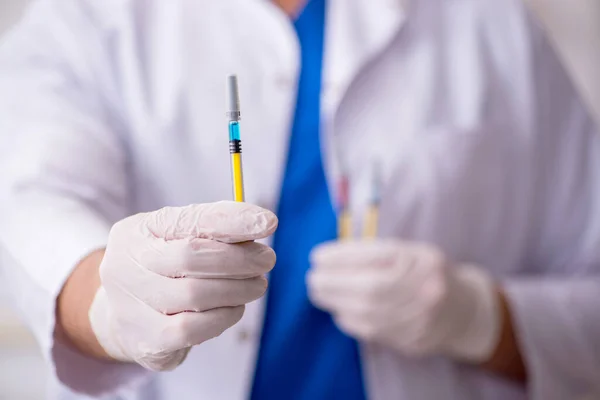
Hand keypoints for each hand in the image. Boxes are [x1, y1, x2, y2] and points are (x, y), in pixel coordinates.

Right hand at [89, 201, 277, 370]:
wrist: (123, 313)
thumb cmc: (163, 266)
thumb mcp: (178, 237)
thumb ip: (214, 227)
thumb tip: (262, 223)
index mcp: (137, 231)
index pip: (189, 220)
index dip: (232, 220)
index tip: (268, 222)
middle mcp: (125, 266)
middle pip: (190, 257)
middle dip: (239, 258)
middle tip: (266, 259)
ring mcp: (129, 307)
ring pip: (194, 296)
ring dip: (237, 289)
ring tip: (256, 284)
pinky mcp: (145, 342)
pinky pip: (192, 330)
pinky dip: (223, 317)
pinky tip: (234, 308)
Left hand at [307, 240, 500, 361]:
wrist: (461, 310)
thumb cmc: (422, 273)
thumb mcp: (407, 252)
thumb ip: (373, 252)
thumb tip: (329, 258)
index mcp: (422, 259)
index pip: (376, 255)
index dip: (342, 256)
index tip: (317, 256)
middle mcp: (425, 288)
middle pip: (372, 286)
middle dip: (334, 282)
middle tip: (312, 278)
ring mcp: (422, 317)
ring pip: (369, 312)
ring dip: (336, 302)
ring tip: (318, 292)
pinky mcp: (413, 340)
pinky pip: (372, 331)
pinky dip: (349, 320)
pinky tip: (338, 310)